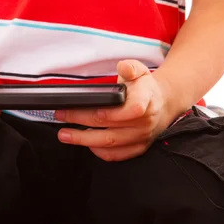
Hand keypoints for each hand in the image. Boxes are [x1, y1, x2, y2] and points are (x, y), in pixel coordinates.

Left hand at [54, 60, 178, 161]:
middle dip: (82, 120)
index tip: (92, 109)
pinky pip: (116, 155)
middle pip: (110, 125)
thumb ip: (131, 67)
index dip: (112, 112)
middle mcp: (144, 122)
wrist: (163, 105)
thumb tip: (123, 67)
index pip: (133, 109)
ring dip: (84, 140)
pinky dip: (98, 151)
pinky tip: (85, 143)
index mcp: (146, 101)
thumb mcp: (141, 71)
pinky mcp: (137, 149)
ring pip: (110, 143)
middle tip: (61, 116)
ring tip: (64, 134)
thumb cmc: (145, 88)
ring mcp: (141, 138)